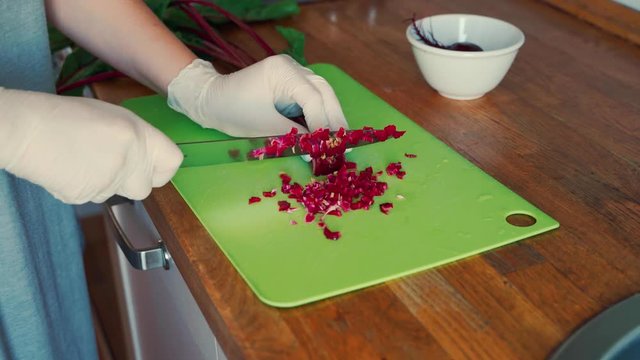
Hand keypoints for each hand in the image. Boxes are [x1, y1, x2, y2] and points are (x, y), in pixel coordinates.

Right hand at [0, 88, 182, 203]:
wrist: (25, 129)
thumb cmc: (64, 116)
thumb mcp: (112, 117)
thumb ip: (136, 140)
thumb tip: (147, 159)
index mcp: (138, 134)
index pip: (172, 163)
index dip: (162, 168)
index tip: (152, 167)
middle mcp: (130, 158)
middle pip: (146, 187)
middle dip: (133, 181)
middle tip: (111, 164)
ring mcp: (108, 180)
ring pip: (118, 193)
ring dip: (106, 183)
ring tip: (83, 160)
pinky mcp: (86, 195)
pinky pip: (93, 197)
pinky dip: (84, 188)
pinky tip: (69, 169)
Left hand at [167, 55, 347, 136]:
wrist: (212, 101)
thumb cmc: (233, 110)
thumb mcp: (264, 127)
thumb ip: (293, 136)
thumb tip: (317, 150)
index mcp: (282, 71)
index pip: (312, 97)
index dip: (323, 123)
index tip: (327, 146)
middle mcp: (292, 67)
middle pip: (324, 92)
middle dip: (335, 119)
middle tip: (344, 144)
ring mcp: (293, 73)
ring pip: (323, 95)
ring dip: (331, 118)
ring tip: (339, 141)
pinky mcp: (291, 84)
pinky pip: (312, 99)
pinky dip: (319, 116)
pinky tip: (325, 133)